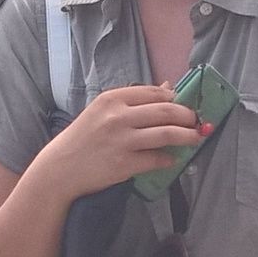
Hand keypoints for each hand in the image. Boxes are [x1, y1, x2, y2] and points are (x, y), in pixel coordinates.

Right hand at [29, 84, 206, 199]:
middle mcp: (118, 116)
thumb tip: (169, 88)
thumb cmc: (83, 138)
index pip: (155, 93)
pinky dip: (169, 159)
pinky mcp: (125, 163)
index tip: (186, 105)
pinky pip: (157, 159)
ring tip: (195, 138)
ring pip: (167, 133)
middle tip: (196, 122)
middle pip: (166, 110)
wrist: (61, 168)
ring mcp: (122, 140)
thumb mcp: (103, 111)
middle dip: (187, 116)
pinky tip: (172, 159)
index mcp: (112, 99)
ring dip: (187, 136)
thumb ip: (134, 101)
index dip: (176, 98)